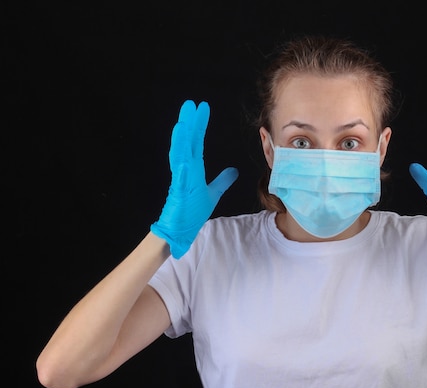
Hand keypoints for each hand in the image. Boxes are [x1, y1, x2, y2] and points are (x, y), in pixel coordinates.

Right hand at [151, 100, 237, 258]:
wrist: (178, 231)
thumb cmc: (191, 212)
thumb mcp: (212, 193)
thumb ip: (222, 181)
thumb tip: (234, 170)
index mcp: (193, 169)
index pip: (196, 142)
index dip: (199, 125)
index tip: (202, 108)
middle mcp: (185, 171)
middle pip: (187, 143)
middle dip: (189, 123)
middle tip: (191, 104)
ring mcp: (181, 180)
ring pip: (180, 154)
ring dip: (181, 138)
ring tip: (183, 121)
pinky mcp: (179, 191)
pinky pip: (180, 175)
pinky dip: (181, 163)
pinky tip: (182, 153)